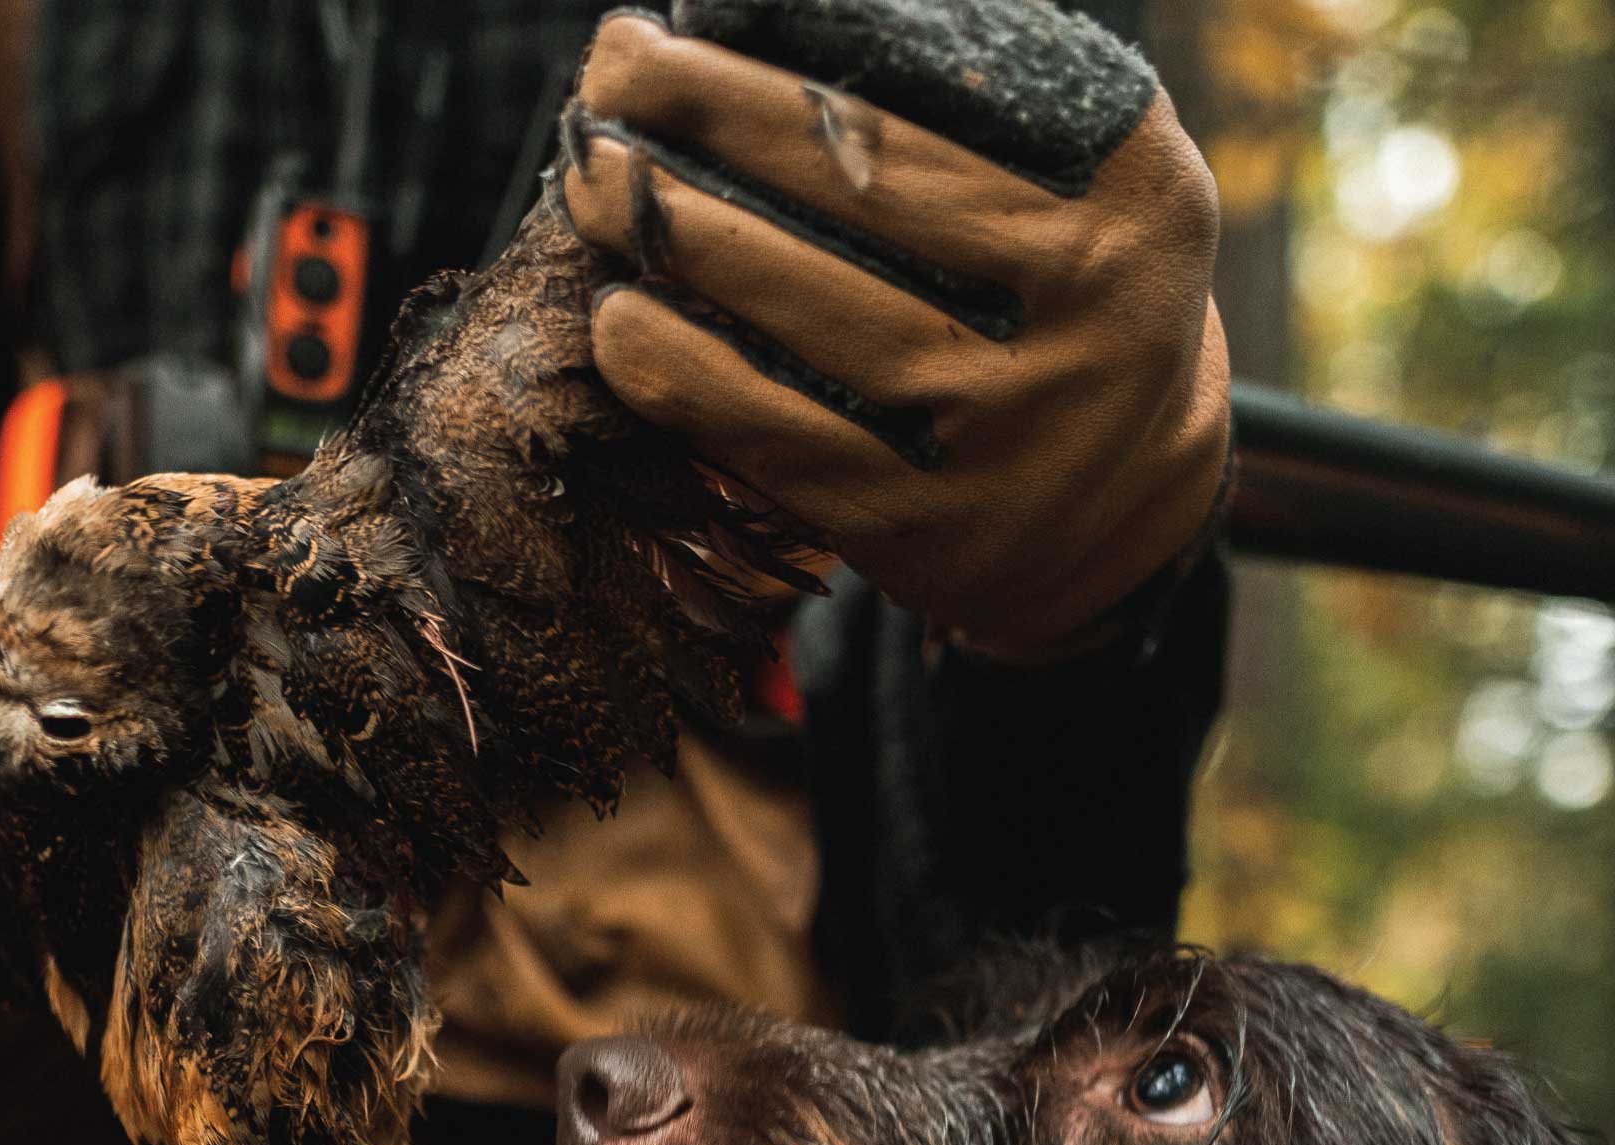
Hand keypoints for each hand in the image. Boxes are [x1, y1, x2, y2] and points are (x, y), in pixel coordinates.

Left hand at [562, 0, 1231, 659]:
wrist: (1121, 509)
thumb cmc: (1058, 301)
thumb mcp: (1083, 182)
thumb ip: (983, 103)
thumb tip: (788, 30)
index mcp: (1125, 191)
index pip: (931, 102)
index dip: (786, 61)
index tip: (683, 22)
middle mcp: (1081, 309)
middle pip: (862, 192)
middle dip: (714, 117)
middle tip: (612, 70)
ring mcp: (1001, 426)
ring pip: (811, 310)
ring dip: (681, 235)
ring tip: (592, 181)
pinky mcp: (923, 521)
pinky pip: (780, 433)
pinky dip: (685, 374)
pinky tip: (616, 320)